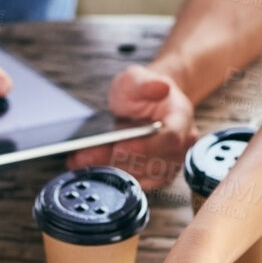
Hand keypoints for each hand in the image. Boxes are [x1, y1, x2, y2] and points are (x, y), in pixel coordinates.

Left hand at [68, 65, 196, 189]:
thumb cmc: (141, 92)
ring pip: (142, 176)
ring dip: (110, 171)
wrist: (144, 105)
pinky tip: (90, 169)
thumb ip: (146, 82)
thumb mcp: (137, 79)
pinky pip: (136, 183)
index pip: (170, 138)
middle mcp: (180, 146)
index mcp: (181, 119)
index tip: (119, 147)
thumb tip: (160, 86)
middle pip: (153, 162)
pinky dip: (113, 178)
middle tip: (85, 157)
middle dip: (117, 161)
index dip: (146, 146)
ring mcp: (170, 164)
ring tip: (80, 162)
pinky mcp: (155, 176)